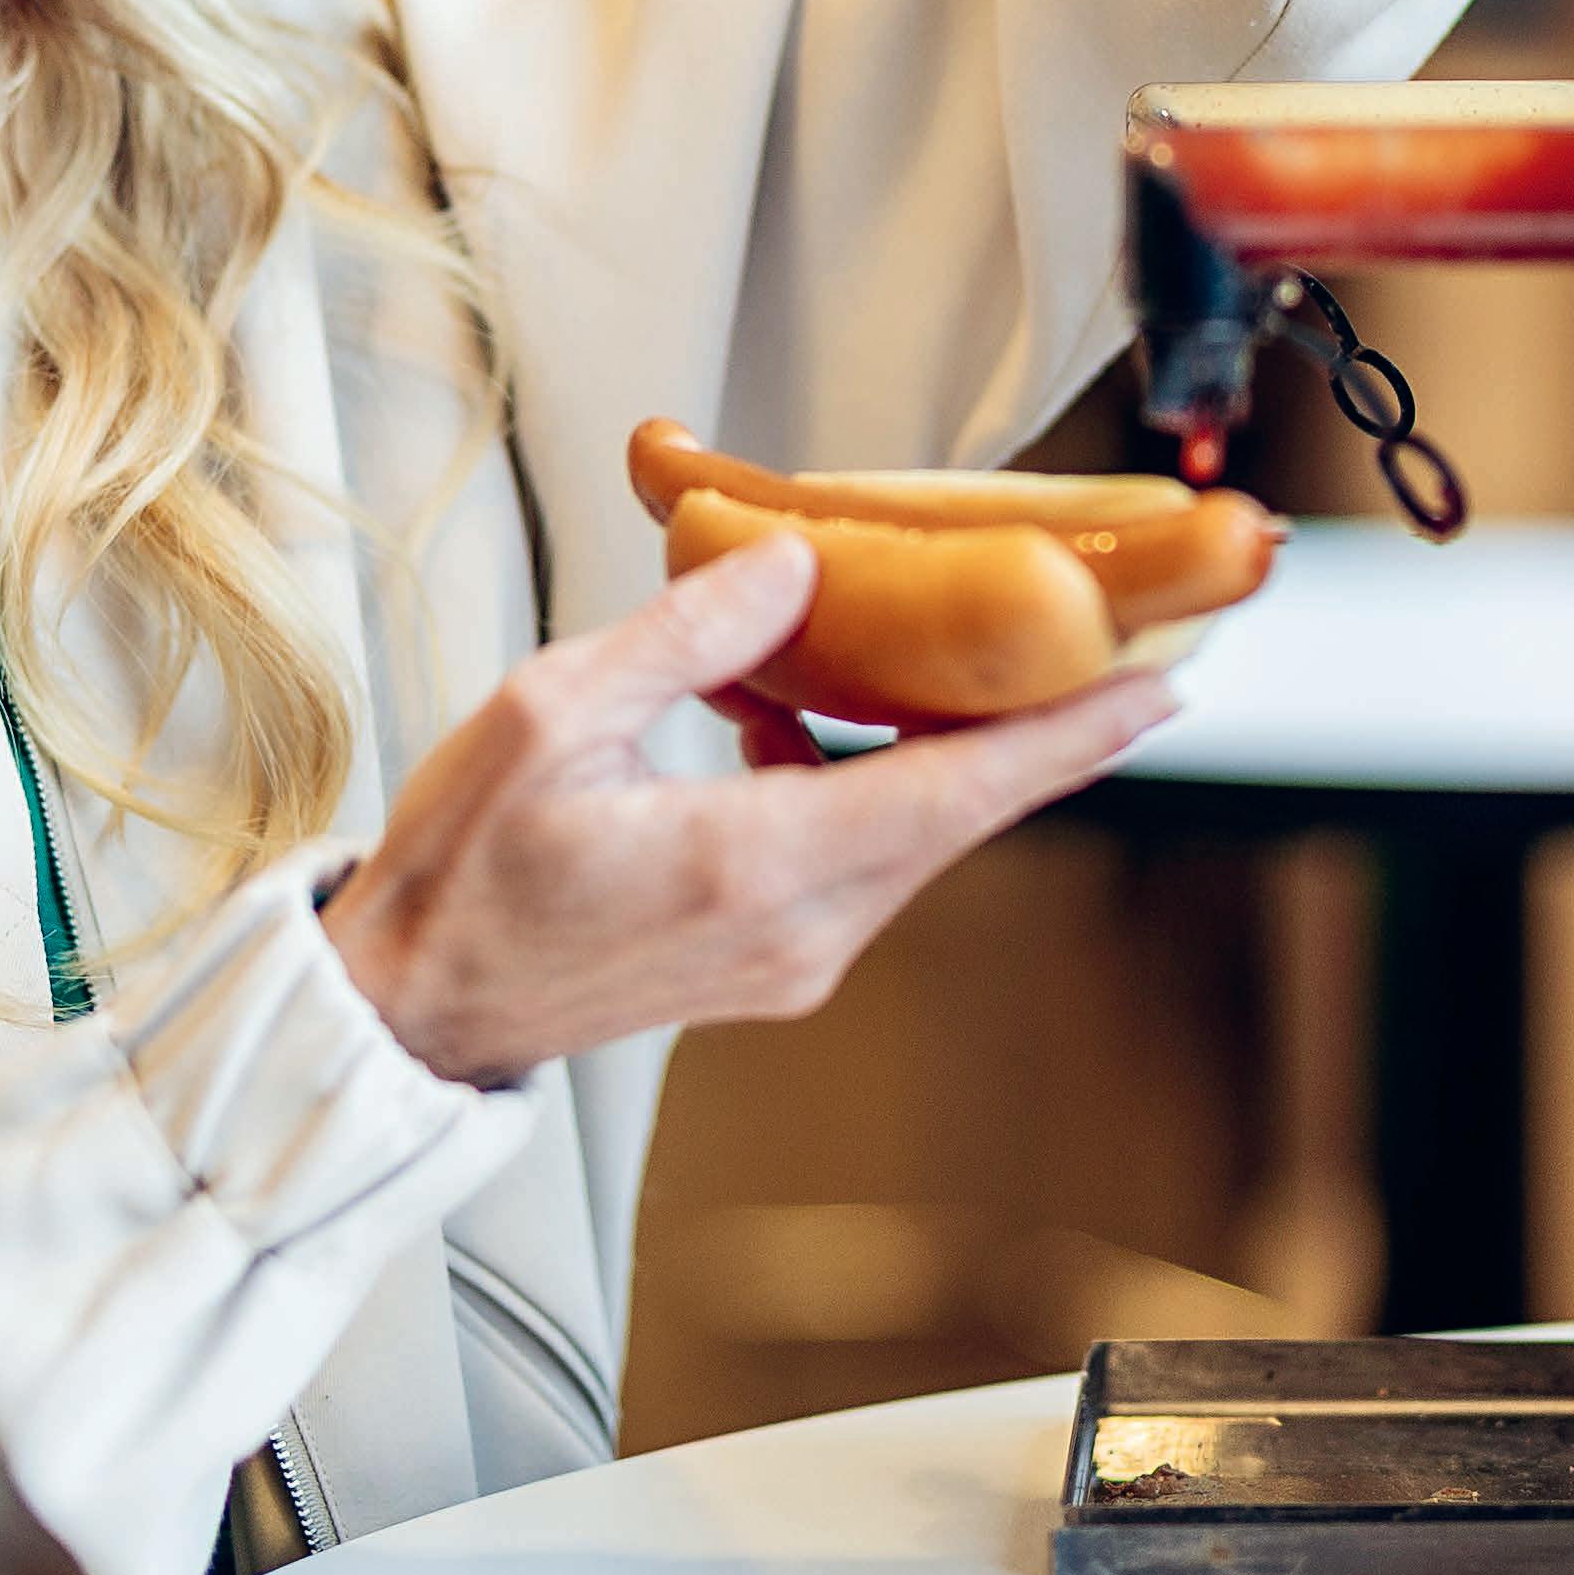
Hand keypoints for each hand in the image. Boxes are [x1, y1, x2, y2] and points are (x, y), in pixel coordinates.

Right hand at [319, 534, 1172, 1086]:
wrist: (411, 1007)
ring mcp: (790, 959)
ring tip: (909, 649)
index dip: (1071, 735)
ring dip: (924, 744)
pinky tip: (780, 719)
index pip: (959, 792)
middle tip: (1092, 634)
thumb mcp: (551, 713)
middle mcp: (799, 929)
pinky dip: (853, 780)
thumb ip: (687, 637)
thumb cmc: (463, 873)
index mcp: (756, 865)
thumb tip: (792, 567)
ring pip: (909, 835)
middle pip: (957, 812)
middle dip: (1028, 722)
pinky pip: (855, 859)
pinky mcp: (767, 964)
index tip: (1163, 681)